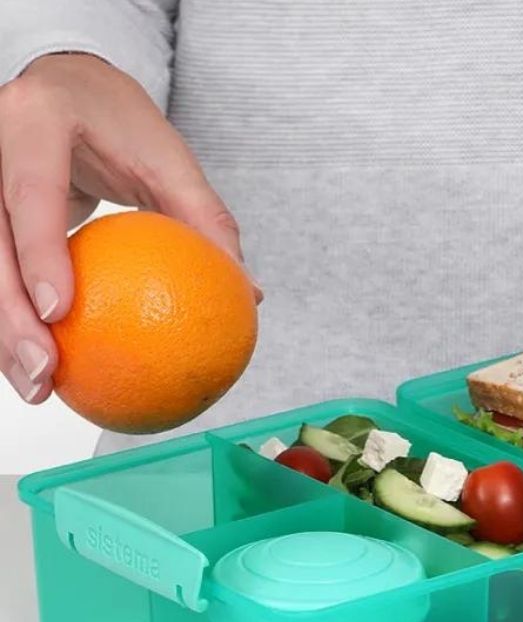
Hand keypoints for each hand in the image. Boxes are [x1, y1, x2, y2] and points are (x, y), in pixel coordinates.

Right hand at [0, 53, 257, 404]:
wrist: (68, 85)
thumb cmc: (123, 123)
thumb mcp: (171, 161)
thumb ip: (208, 223)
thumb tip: (250, 294)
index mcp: (37, 122)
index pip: (31, 195)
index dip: (39, 254)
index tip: (60, 312)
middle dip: (10, 315)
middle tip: (44, 373)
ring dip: (4, 332)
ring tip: (37, 388)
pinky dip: (16, 318)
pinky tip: (38, 365)